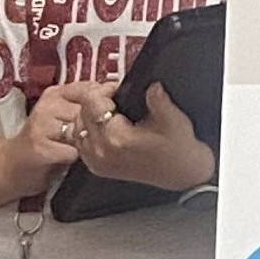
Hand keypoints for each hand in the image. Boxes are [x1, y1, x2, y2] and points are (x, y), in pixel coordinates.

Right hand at [8, 83, 104, 199]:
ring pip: (81, 130)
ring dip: (86, 143)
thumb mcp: (64, 119)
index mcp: (54, 94)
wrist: (13, 167)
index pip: (88, 88)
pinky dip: (75, 158)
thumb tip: (115, 91)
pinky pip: (73, 151)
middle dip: (95, 126)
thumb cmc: (45, 143)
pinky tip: (69, 160)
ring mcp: (41, 125)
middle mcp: (47, 105)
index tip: (109, 113)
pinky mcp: (40, 147)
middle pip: (88, 111)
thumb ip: (84, 105)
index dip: (104, 101)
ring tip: (79, 149)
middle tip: (92, 138)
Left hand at [81, 83, 216, 193]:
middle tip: (115, 97)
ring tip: (110, 110)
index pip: (91, 102)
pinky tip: (104, 125)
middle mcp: (102, 153)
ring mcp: (98, 162)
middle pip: (81, 113)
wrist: (183, 173)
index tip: (118, 89)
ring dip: (89, 115)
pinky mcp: (98, 167)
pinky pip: (80, 142)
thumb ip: (157, 98)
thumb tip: (149, 84)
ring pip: (76, 127)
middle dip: (96, 101)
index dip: (104, 90)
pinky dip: (87, 129)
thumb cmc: (179, 149)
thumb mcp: (173, 118)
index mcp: (117, 139)